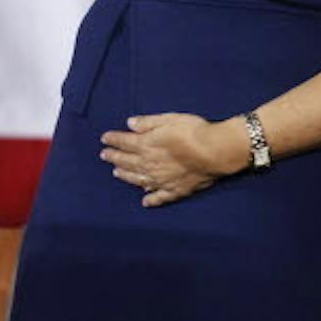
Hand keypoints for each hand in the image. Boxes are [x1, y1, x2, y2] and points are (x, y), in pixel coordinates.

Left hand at [100, 113, 236, 207]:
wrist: (215, 152)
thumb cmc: (194, 131)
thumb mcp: (169, 119)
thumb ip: (148, 123)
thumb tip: (129, 124)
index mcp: (147, 145)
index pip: (124, 142)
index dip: (113, 140)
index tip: (104, 138)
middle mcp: (150, 164)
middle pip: (127, 162)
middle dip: (114, 157)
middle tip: (105, 156)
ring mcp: (161, 180)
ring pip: (138, 179)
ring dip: (126, 176)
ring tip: (117, 173)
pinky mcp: (176, 190)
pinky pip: (159, 197)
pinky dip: (151, 199)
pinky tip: (145, 201)